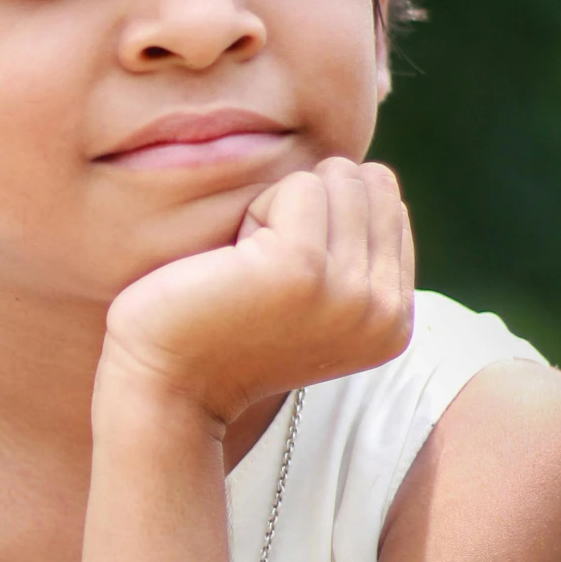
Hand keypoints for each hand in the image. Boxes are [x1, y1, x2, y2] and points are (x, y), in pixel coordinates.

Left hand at [101, 157, 413, 430]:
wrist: (166, 383)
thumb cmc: (221, 328)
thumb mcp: (314, 297)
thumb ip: (354, 253)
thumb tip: (374, 179)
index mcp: (394, 319)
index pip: (387, 204)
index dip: (324, 219)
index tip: (285, 278)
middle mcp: (385, 311)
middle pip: (368, 184)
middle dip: (308, 206)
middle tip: (263, 268)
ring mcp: (351, 292)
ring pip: (337, 178)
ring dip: (280, 209)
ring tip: (249, 268)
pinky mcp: (305, 268)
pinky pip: (299, 186)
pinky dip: (255, 211)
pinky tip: (234, 264)